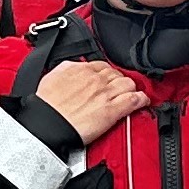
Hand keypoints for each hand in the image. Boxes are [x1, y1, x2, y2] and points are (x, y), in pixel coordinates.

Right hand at [32, 58, 148, 142]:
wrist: (47, 123)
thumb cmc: (46, 106)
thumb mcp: (51, 76)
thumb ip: (65, 69)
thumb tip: (71, 67)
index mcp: (80, 69)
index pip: (101, 65)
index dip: (106, 72)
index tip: (106, 77)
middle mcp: (95, 79)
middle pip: (116, 73)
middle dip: (118, 79)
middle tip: (117, 87)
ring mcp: (105, 94)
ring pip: (128, 84)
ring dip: (130, 88)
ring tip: (131, 93)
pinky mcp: (112, 110)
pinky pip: (133, 100)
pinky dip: (141, 100)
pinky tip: (142, 101)